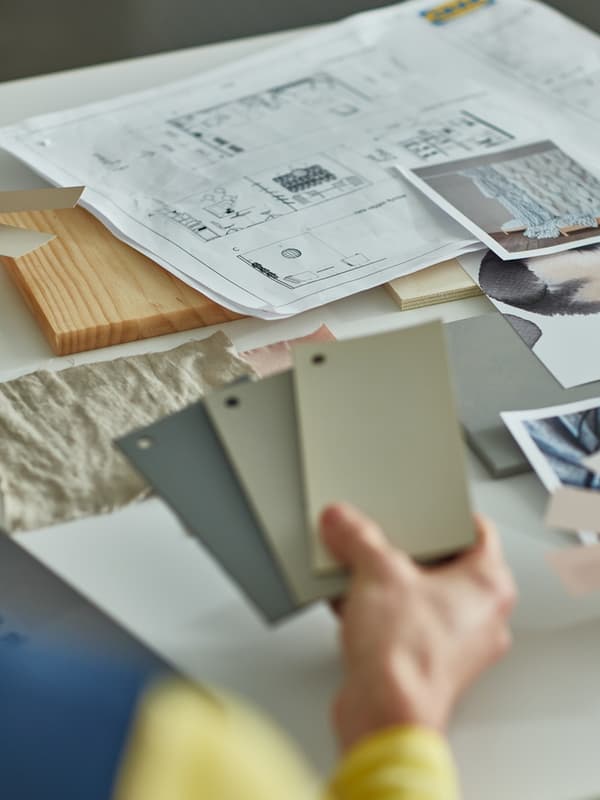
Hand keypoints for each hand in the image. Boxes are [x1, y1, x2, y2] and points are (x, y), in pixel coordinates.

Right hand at [320, 504, 516, 751]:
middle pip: (445, 564)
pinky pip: (404, 623)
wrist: (384, 715)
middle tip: (386, 534)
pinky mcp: (426, 664)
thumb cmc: (407, 656)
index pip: (478, 532)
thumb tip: (344, 521)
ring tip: (360, 565)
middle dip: (409, 548)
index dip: (448, 514)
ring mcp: (455, 644)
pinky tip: (348, 599)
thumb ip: (357, 537)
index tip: (425, 506)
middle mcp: (481, 617)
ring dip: (389, 581)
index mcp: (489, 586)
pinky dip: (380, 610)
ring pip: (422, 596)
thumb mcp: (377, 572)